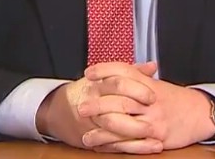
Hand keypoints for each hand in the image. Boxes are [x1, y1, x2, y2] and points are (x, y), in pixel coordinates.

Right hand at [35, 62, 161, 152]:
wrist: (57, 110)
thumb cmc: (87, 91)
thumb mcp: (105, 76)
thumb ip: (130, 71)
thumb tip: (152, 66)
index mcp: (97, 84)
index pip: (117, 83)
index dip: (136, 89)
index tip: (152, 95)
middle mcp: (93, 103)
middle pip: (117, 105)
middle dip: (138, 112)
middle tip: (157, 115)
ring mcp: (92, 123)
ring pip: (115, 128)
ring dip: (137, 133)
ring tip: (156, 135)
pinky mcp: (94, 140)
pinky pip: (113, 145)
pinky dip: (133, 147)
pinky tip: (149, 146)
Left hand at [79, 62, 214, 151]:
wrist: (200, 112)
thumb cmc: (174, 98)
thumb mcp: (155, 84)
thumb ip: (136, 76)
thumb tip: (111, 71)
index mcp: (148, 84)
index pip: (123, 71)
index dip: (104, 70)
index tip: (88, 73)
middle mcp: (150, 101)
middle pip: (120, 99)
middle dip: (98, 104)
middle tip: (81, 107)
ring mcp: (154, 120)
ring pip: (123, 124)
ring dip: (102, 131)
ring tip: (86, 135)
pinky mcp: (156, 138)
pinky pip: (132, 144)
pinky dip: (115, 147)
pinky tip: (102, 148)